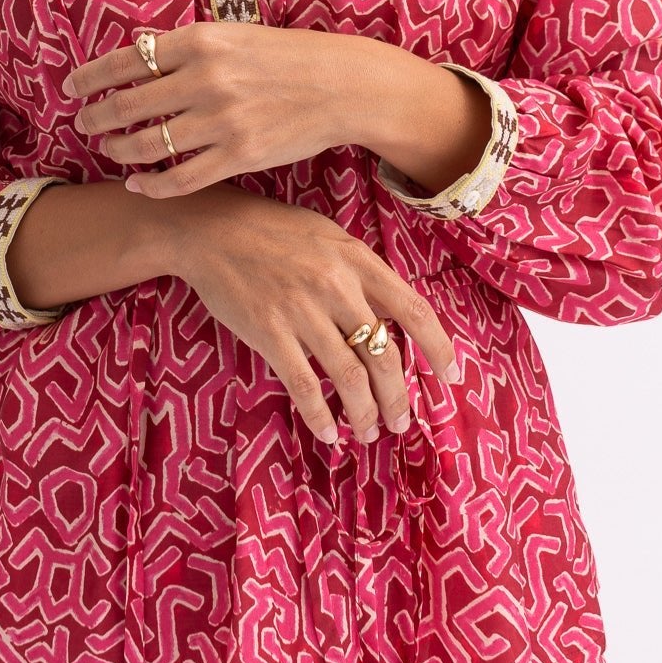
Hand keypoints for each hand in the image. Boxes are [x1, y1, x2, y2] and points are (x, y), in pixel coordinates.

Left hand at [61, 21, 358, 198]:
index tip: (71, 88)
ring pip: (147, 145)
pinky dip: (150, 185)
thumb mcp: (232, 35)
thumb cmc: (285, 56)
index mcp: (199, 41)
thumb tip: (137, 50)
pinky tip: (137, 184)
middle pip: (126, 105)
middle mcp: (205, 79)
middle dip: (95, 117)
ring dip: (118, 150)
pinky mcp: (239, 156)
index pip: (124, 60)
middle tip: (82, 124)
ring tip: (110, 149)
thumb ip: (184, 47)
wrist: (341, 85)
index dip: (89, 77)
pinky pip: (180, 179)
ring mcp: (221, 121)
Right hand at [163, 185, 463, 444]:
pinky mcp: (269, 331)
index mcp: (357, 259)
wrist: (211, 229)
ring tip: (369, 433)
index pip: (413, 310)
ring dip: (364, 413)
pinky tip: (329, 434)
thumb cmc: (273, 231)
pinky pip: (303, 385)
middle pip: (384, 355)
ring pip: (349, 376)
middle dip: (398, 398)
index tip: (450, 378)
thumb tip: (392, 317)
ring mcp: (302, 310)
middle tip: (400, 423)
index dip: (438, 349)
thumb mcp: (328, 237)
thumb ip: (360, 273)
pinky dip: (319, 416)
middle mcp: (336, 286)